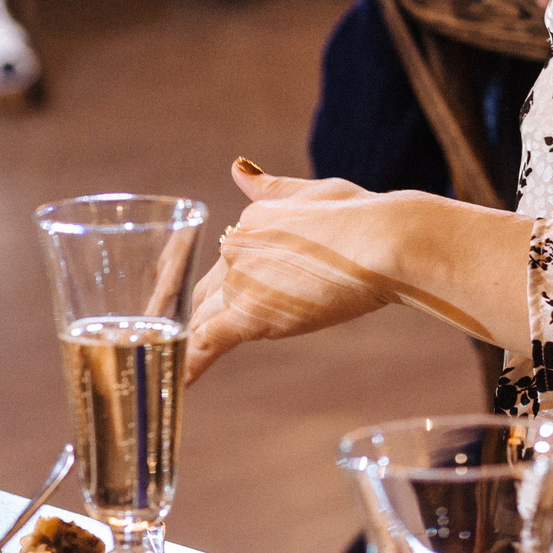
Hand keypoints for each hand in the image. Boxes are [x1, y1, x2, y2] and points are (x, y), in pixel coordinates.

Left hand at [188, 163, 397, 380]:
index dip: (227, 284)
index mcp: (251, 221)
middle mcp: (235, 247)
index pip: (228, 262)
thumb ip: (271, 188)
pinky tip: (179, 383)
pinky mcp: (248, 314)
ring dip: (186, 341)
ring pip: (201, 318)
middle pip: (207, 291)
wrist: (377, 241)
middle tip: (185, 338)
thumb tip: (237, 168)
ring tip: (174, 366)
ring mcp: (238, 281)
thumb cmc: (360, 215)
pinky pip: (207, 343)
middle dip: (198, 315)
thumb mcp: (312, 192)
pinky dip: (189, 364)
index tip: (228, 300)